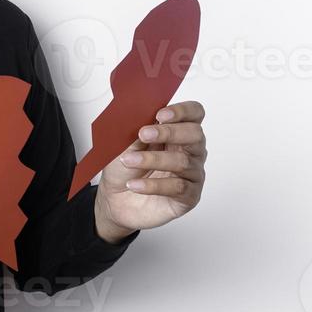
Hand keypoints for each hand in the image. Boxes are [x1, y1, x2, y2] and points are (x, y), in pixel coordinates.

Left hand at [94, 99, 206, 237]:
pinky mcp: (189, 196)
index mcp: (177, 132)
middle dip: (169, 132)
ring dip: (153, 159)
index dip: (182, 111)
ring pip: (183, 162)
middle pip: (195, 134)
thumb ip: (138, 129)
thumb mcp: (125, 145)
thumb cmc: (124, 169)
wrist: (116, 200)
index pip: (194, 113)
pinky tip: (134, 184)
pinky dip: (153, 185)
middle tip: (143, 134)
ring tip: (129, 161)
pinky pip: (178, 187)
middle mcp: (190, 151)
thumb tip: (142, 115)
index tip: (160, 114)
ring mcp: (192, 173)